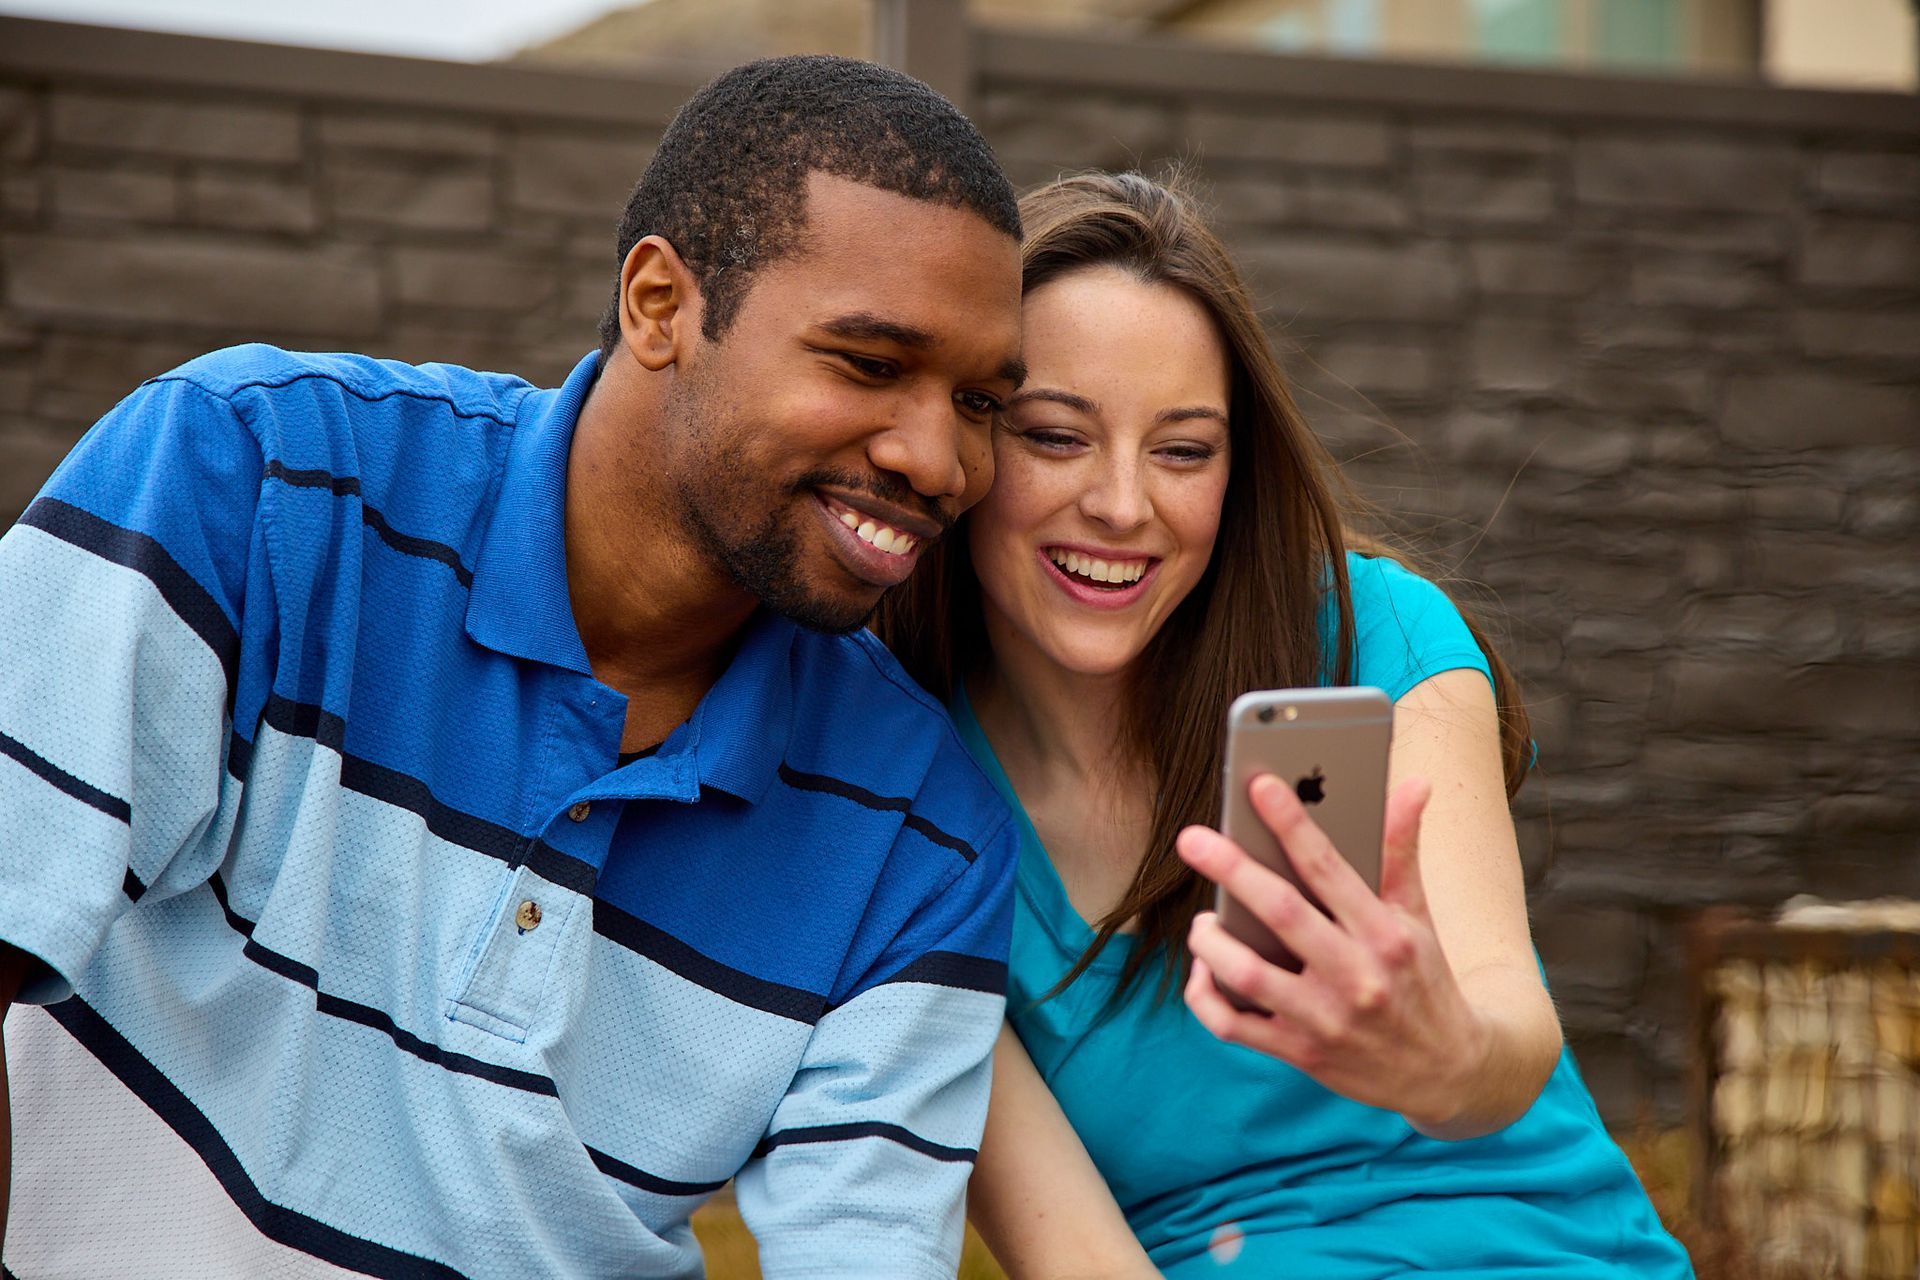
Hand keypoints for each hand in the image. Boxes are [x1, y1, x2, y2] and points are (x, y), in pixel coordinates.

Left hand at [1176, 774, 1492, 1135]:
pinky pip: (1233, 1026)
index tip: (1259, 785)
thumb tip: (1413, 783)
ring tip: (1205, 920)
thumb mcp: (1419, 915)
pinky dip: (1205, 996)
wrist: (1449, 1072)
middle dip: (1232, 871)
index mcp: (1385, 934)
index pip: (1329, 868)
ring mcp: (1325, 1019)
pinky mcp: (1300, 1054)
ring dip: (1212, 942)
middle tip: (1191, 839)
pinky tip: (1203, 971)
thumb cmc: (1423, 979)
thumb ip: (1402, 850)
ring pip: (1248, 974)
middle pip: (1281, 914)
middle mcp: (1356, 976)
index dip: (1292, 823)